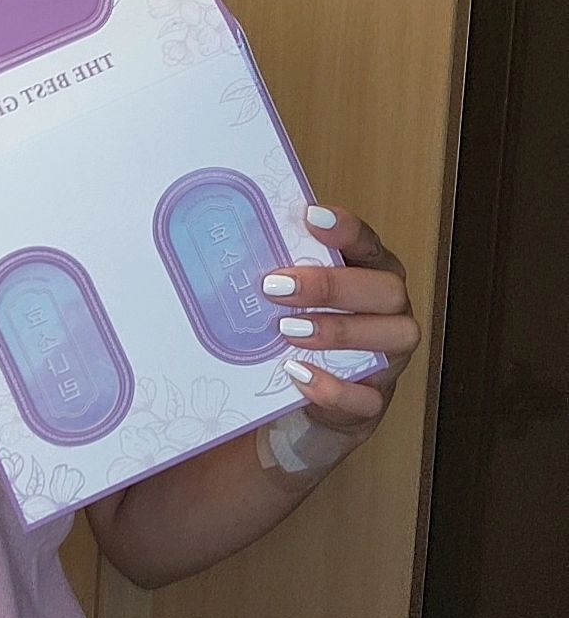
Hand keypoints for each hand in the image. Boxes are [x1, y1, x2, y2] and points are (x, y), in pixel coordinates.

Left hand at [260, 204, 420, 440]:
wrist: (307, 400)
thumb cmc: (299, 332)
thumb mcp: (290, 299)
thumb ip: (278, 271)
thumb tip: (224, 243)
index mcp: (369, 275)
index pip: (368, 244)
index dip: (346, 229)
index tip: (310, 216)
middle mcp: (389, 312)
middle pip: (386, 289)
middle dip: (332, 285)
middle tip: (276, 286)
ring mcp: (389, 358)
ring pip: (393, 337)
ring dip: (338, 331)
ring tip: (287, 330)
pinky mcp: (374, 401)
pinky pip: (368, 397)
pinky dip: (333, 388)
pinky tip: (298, 374)